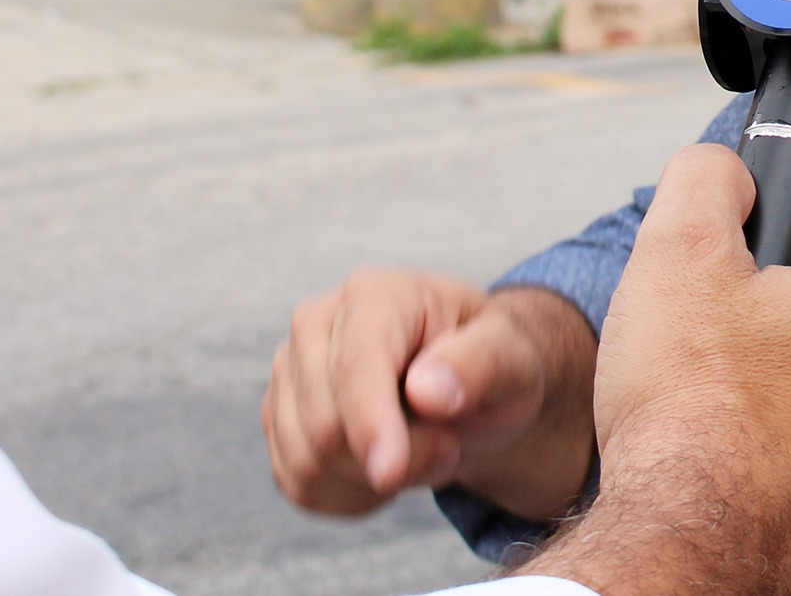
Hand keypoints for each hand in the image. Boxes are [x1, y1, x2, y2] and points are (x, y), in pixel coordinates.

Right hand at [262, 268, 595, 521]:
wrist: (464, 383)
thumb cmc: (490, 362)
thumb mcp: (512, 358)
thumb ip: (479, 364)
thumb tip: (425, 390)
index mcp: (375, 295)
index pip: (355, 366)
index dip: (369, 424)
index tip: (391, 472)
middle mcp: (316, 324)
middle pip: (325, 425)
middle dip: (394, 459)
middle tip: (449, 446)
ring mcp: (290, 371)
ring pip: (306, 462)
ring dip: (373, 481)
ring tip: (421, 449)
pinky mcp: (279, 416)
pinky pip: (299, 484)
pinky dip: (349, 496)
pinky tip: (386, 467)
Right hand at [527, 144, 790, 595]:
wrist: (688, 541)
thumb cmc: (690, 403)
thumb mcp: (677, 249)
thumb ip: (707, 180)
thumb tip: (726, 171)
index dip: (769, 257)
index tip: (726, 285)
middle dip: (766, 327)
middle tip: (704, 345)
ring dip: (765, 392)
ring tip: (703, 406)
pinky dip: (762, 453)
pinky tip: (714, 458)